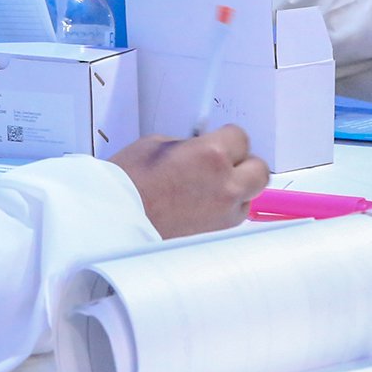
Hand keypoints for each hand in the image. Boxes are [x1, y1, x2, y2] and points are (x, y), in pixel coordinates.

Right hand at [109, 126, 269, 237]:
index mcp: (212, 156)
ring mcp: (224, 214)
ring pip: (249, 195)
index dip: (227, 138)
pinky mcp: (216, 234)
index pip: (241, 137)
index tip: (218, 141)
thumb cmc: (129, 182)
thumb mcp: (158, 144)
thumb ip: (192, 144)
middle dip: (244, 163)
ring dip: (236, 188)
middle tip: (224, 162)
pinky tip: (201, 204)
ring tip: (208, 187)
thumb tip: (205, 146)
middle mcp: (225, 186)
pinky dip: (225, 208)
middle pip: (259, 170)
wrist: (113, 221)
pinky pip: (233, 215)